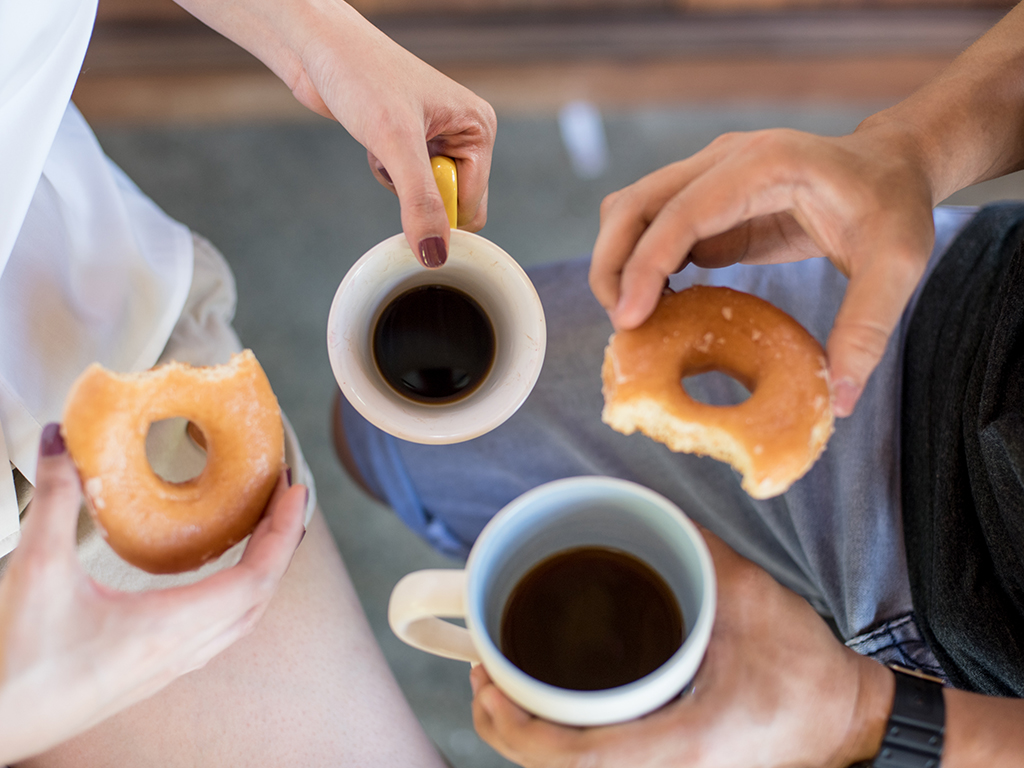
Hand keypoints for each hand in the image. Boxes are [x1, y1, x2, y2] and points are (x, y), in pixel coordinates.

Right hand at [0, 424, 306, 763]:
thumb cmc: (16, 664)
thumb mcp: (36, 572)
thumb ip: (53, 503)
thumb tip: (60, 442)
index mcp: (168, 629)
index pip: (255, 578)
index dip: (282, 532)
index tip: (296, 492)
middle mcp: (181, 652)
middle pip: (259, 597)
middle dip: (283, 544)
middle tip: (289, 499)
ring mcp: (171, 668)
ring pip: (243, 620)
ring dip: (265, 573)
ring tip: (268, 531)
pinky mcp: (154, 674)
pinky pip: (220, 633)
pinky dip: (239, 598)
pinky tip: (223, 581)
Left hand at [175, 0, 495, 267]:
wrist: (318, 46)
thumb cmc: (360, 74)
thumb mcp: (394, 142)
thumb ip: (420, 201)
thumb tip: (436, 254)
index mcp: (478, 129)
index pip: (472, 206)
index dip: (440, 216)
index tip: (408, 204)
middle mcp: (463, 134)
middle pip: (449, 204)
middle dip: (416, 196)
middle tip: (393, 162)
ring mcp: (436, 138)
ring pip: (424, 196)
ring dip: (396, 184)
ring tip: (380, 145)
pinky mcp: (408, 142)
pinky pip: (404, 183)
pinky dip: (384, 172)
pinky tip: (372, 142)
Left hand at [470, 529, 893, 767]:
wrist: (847, 718)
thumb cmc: (806, 669)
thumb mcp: (750, 594)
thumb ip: (691, 547)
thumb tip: (636, 507)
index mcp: (685, 743)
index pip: (579, 758)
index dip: (518, 729)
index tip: (487, 683)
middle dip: (506, 732)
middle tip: (482, 677)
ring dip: (529, 741)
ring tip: (502, 690)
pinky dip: (561, 745)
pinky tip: (549, 710)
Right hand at [589, 125, 935, 417]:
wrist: (891, 164)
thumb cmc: (894, 204)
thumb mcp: (896, 264)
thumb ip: (866, 328)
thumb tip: (838, 400)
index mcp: (764, 164)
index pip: (680, 212)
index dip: (645, 266)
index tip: (627, 319)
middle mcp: (724, 160)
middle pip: (632, 203)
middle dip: (611, 264)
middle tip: (621, 326)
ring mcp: (709, 176)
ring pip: (630, 211)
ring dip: (618, 263)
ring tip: (634, 320)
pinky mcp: (707, 201)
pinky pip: (653, 228)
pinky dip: (641, 265)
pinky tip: (659, 307)